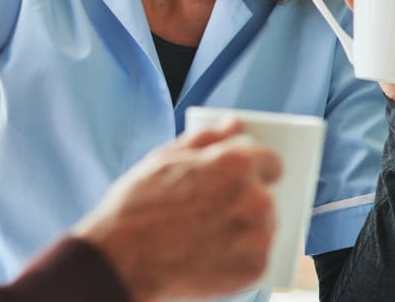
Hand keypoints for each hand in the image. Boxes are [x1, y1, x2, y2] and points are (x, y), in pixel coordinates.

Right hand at [73, 121, 280, 301]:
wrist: (123, 259)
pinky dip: (239, 255)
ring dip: (244, 228)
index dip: (255, 166)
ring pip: (262, 226)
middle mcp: (255, 199)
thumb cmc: (139, 204)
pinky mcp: (254, 270)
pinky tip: (210, 253)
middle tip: (210, 209)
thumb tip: (234, 123)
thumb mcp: (166, 157)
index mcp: (236, 164)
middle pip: (265, 195)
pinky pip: (257, 256)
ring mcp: (257, 237)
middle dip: (244, 199)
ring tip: (206, 234)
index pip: (271, 159)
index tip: (243, 175)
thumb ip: (207, 137)